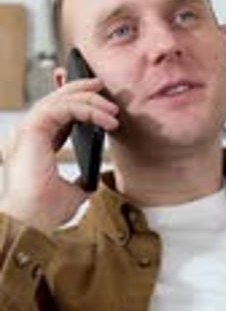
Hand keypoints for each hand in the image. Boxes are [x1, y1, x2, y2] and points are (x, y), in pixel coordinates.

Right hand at [0, 78, 119, 234]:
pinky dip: (86, 109)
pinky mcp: (32, 129)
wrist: (34, 223)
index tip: (96, 95)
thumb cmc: (46, 212)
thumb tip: (92, 177)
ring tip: (112, 110)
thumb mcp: (72, 192)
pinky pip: (62, 107)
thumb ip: (79, 180)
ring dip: (89, 100)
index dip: (73, 101)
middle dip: (80, 90)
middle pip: (54, 100)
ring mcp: (27, 130)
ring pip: (59, 100)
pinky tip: (105, 118)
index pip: (53, 114)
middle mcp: (27, 135)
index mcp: (32, 146)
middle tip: (102, 87)